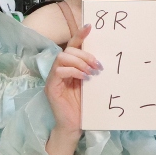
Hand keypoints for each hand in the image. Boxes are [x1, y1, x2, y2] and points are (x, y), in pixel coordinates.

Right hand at [43, 24, 100, 154]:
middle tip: (97, 65)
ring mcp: (53, 79)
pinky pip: (58, 71)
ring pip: (62, 58)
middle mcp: (59, 71)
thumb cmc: (84, 108)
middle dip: (84, 54)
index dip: (79, 36)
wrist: (75, 127)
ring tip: (91, 72)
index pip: (73, 47)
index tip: (90, 27)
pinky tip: (84, 78)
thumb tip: (105, 58)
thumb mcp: (91, 85)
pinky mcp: (51, 87)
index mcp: (70, 68)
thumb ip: (92, 71)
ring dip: (79, 62)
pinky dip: (73, 71)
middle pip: (67, 51)